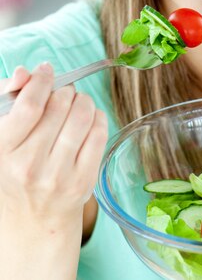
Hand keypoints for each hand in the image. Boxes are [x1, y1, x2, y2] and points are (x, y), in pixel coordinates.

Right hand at [0, 63, 107, 227]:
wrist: (32, 222)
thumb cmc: (17, 168)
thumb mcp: (4, 136)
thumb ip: (11, 98)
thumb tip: (27, 71)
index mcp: (4, 151)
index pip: (30, 106)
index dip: (42, 80)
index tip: (46, 71)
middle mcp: (30, 166)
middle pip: (60, 105)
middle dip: (65, 90)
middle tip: (63, 93)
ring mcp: (59, 176)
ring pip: (84, 115)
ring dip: (83, 100)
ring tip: (77, 104)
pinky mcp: (84, 182)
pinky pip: (100, 133)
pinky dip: (98, 117)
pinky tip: (89, 120)